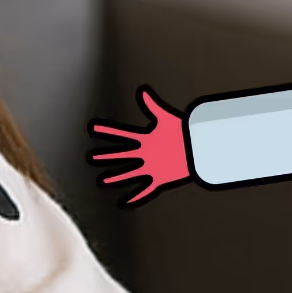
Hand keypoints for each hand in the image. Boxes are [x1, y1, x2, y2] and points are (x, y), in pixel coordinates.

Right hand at [88, 90, 194, 204]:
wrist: (201, 149)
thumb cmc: (186, 133)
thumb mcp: (166, 118)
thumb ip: (153, 106)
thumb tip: (143, 90)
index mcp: (146, 139)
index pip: (121, 134)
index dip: (107, 130)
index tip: (93, 127)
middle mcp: (146, 153)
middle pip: (121, 155)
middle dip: (105, 156)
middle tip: (91, 157)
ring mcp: (151, 167)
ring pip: (128, 173)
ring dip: (115, 177)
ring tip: (102, 181)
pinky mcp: (160, 178)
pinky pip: (145, 190)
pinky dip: (135, 197)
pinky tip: (125, 202)